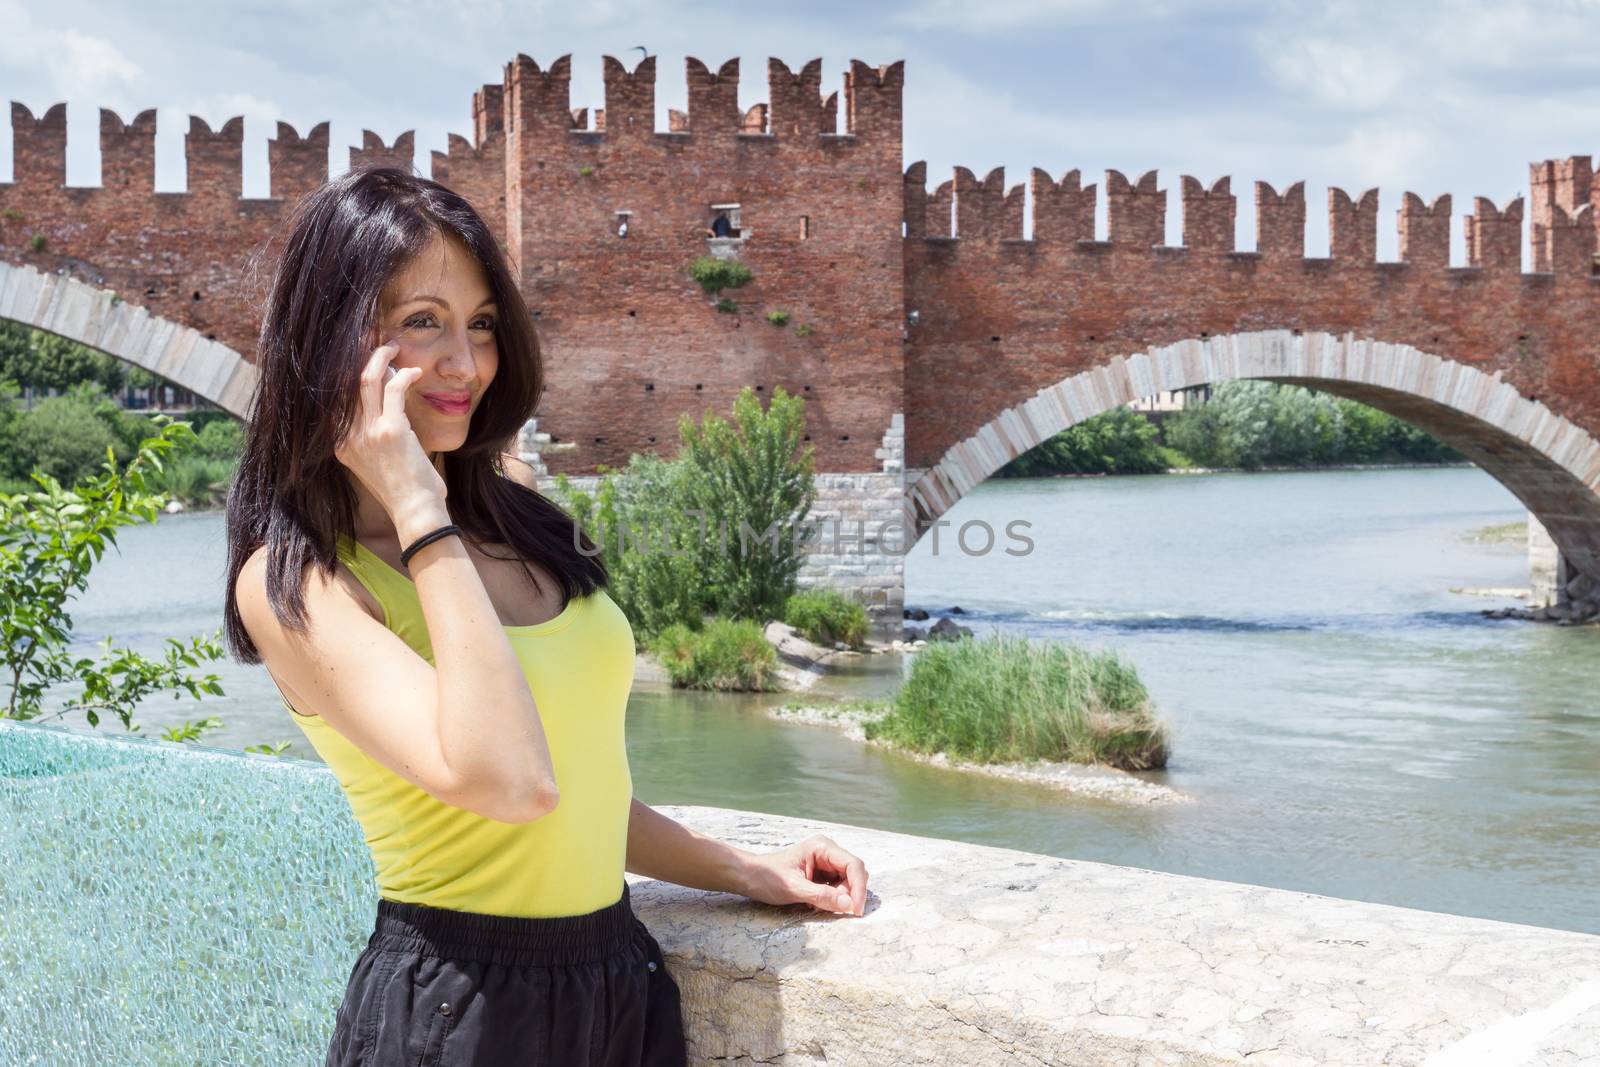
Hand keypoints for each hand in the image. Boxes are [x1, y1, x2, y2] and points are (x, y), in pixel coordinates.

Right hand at [333, 340, 447, 524]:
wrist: (415, 512)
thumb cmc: (402, 488)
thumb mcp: (374, 462)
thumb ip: (371, 433)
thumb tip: (384, 393)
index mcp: (340, 445)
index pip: (336, 397)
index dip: (346, 371)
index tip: (360, 354)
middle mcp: (348, 437)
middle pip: (347, 382)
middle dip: (361, 356)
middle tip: (377, 343)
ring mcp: (367, 433)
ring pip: (367, 378)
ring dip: (382, 357)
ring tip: (394, 347)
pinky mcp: (392, 430)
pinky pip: (394, 389)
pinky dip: (404, 375)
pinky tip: (414, 372)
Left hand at [737, 834, 867, 916]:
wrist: (748, 877)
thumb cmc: (767, 877)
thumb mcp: (793, 889)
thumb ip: (821, 896)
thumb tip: (848, 905)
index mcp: (822, 847)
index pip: (853, 865)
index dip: (859, 888)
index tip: (855, 910)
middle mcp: (827, 852)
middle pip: (854, 874)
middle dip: (849, 894)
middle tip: (836, 910)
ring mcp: (825, 863)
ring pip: (847, 883)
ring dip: (839, 898)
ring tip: (816, 904)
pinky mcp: (821, 875)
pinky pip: (837, 889)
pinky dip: (831, 899)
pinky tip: (813, 902)